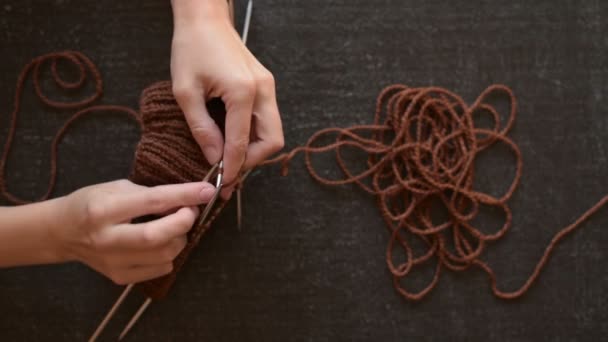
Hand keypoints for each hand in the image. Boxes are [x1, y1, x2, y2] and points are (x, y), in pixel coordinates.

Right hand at [55, 180, 215, 284]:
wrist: (62, 232)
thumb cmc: (91, 203)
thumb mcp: (116, 188)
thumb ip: (150, 194)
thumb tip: (187, 199)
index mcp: (104, 210)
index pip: (153, 202)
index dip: (185, 196)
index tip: (207, 190)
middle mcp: (107, 239)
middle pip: (159, 236)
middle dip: (184, 222)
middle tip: (190, 211)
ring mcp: (113, 262)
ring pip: (165, 255)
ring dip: (180, 237)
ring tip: (175, 225)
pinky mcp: (120, 277)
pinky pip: (161, 268)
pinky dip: (170, 253)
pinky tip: (162, 242)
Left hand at [170, 0, 283, 197]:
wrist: (205, 19)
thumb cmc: (191, 49)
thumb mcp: (186, 92)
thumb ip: (201, 129)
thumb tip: (214, 159)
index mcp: (243, 91)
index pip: (243, 142)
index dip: (233, 167)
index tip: (223, 184)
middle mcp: (263, 90)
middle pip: (272, 141)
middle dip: (252, 161)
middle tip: (230, 171)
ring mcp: (268, 87)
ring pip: (273, 132)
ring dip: (254, 149)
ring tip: (230, 158)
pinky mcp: (266, 85)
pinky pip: (267, 119)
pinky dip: (254, 134)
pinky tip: (234, 138)